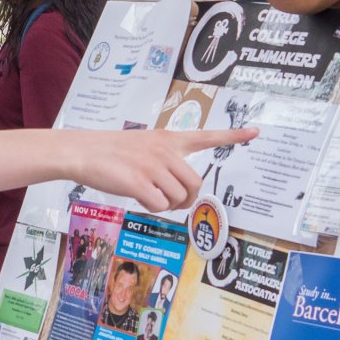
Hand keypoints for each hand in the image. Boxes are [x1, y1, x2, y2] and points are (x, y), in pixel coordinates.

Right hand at [72, 128, 258, 211]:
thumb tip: (180, 191)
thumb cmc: (111, 152)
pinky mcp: (139, 182)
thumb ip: (165, 160)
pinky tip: (138, 197)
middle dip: (186, 198)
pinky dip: (152, 207)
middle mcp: (165, 151)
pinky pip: (160, 206)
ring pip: (179, 197)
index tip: (255, 132)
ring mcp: (152, 166)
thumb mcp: (144, 145)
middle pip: (195, 183)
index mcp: (168, 138)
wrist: (83, 152)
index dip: (233, 135)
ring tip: (148, 195)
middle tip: (171, 201)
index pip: (206, 136)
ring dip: (167, 205)